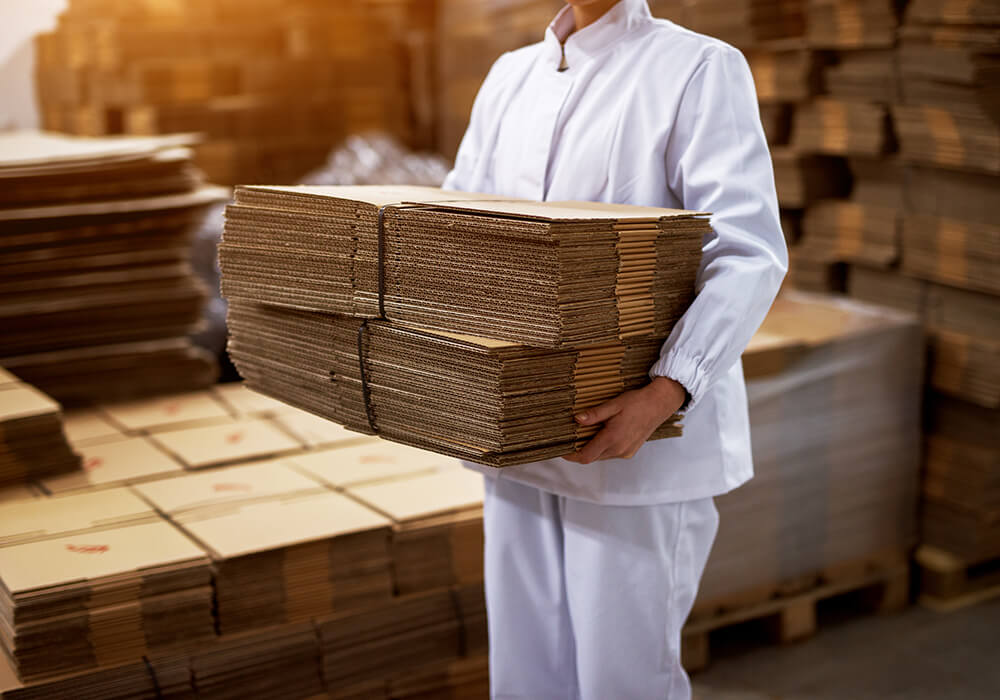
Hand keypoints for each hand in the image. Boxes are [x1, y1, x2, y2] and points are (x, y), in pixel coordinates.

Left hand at [562, 377, 686, 463]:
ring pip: (601, 456)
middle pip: (592, 457)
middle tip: (570, 439)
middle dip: (579, 451)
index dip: (571, 456)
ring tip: (584, 434)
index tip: (562, 450)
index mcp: (612, 438)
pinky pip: (611, 454)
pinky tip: (601, 434)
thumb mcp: (613, 405)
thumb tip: (577, 419)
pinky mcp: (630, 451)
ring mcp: (625, 452)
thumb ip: (594, 414)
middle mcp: (619, 449)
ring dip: (591, 449)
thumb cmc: (637, 402)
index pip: (586, 456)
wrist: (659, 405)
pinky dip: (602, 448)